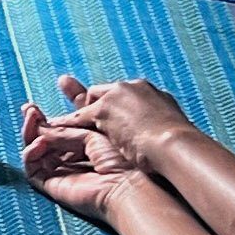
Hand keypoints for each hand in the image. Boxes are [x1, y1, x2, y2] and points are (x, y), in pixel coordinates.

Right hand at [20, 102, 150, 230]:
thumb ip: (75, 119)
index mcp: (96, 138)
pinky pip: (32, 167)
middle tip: (30, 105)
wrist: (128, 181)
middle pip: (51, 134)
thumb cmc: (125, 151)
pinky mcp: (53, 185)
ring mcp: (63, 170)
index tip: (64, 82)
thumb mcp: (100, 121)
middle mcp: (78, 154)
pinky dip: (31, 152)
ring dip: (30, 130)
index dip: (68, 100)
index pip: (77, 118)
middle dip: (38, 118)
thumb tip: (51, 116)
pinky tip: (39, 142)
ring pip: (36, 148)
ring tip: (32, 115)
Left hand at [48, 73, 199, 159]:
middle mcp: (132, 88)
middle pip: (101, 93)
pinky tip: (53, 134)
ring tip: (53, 123)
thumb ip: (163, 125)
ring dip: (73, 116)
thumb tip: (170, 132)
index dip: (111, 104)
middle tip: (68, 96)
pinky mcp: (102, 111)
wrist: (176, 144)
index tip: (103, 111)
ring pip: (86, 105)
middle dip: (86, 100)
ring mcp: (116, 97)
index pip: (123, 94)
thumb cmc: (182, 146)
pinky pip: (76, 119)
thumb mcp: (175, 130)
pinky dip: (65, 126)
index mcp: (150, 92)